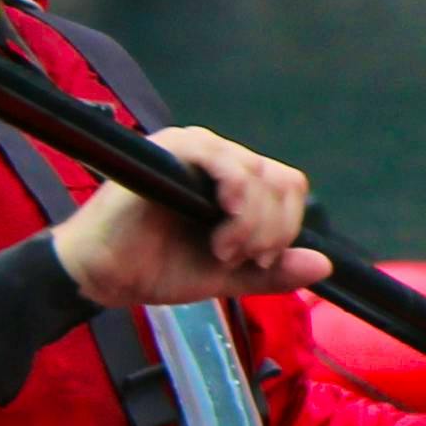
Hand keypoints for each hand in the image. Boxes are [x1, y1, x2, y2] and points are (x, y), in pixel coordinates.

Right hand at [49, 124, 325, 310]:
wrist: (101, 275)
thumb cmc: (155, 267)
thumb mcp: (227, 276)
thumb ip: (272, 271)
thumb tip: (323, 265)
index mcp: (233, 179)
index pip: (288, 187)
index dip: (285, 228)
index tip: (259, 261)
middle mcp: (219, 157)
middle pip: (283, 181)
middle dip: (273, 232)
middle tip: (240, 259)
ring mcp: (196, 149)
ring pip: (260, 174)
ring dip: (253, 225)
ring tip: (222, 252)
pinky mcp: (172, 150)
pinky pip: (227, 163)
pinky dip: (238, 202)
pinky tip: (221, 235)